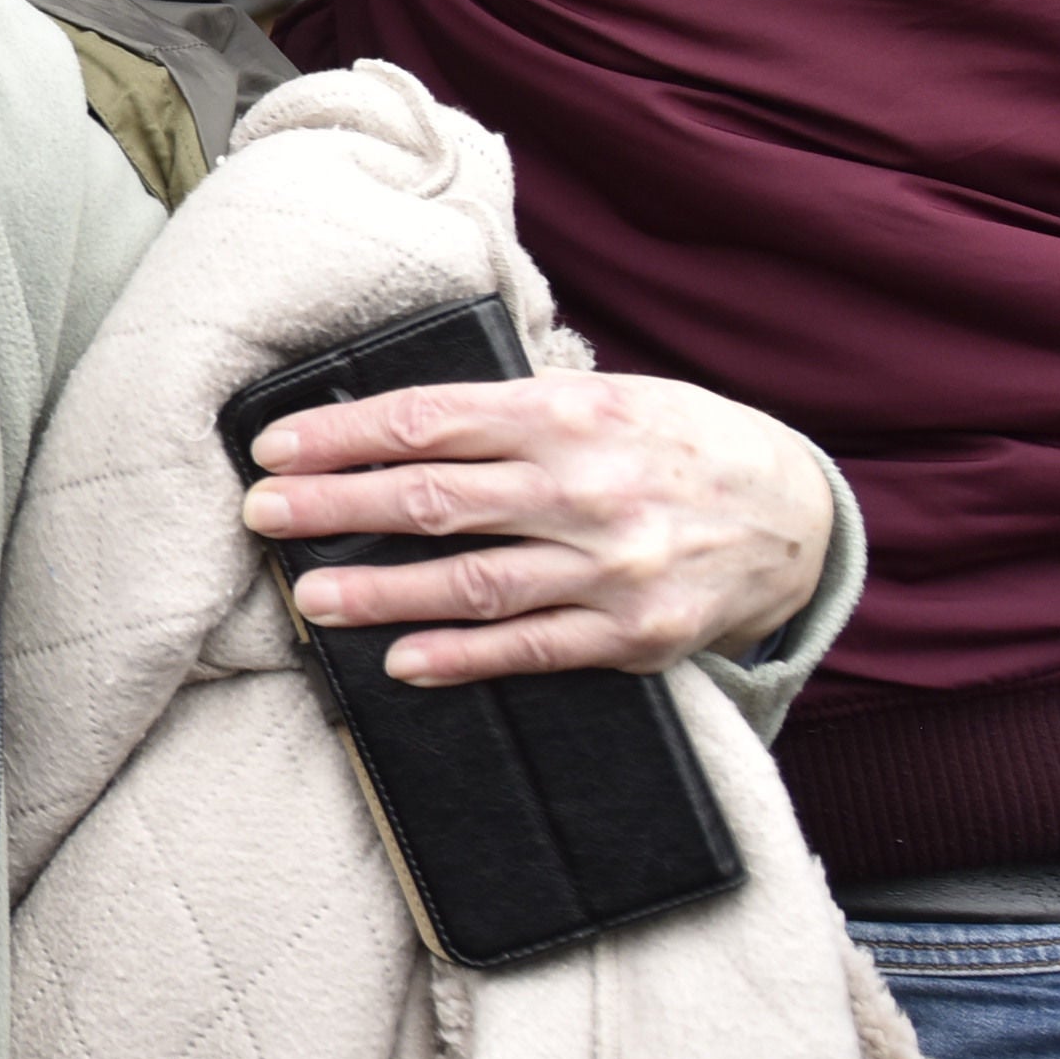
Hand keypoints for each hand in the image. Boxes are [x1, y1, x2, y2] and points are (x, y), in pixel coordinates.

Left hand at [240, 371, 834, 686]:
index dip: (344, 435)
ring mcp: (611, 568)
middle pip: (436, 498)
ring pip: (474, 582)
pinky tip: (401, 661)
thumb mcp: (608, 397)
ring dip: (381, 593)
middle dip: (336, 508)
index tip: (275, 448)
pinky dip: (462, 657)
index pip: (431, 420)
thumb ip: (514, 409)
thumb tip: (397, 420)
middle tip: (261, 515)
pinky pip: (531, 649)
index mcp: (570, 414)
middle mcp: (587, 488)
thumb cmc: (680, 443)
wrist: (798, 514)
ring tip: (310, 598)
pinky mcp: (633, 635)